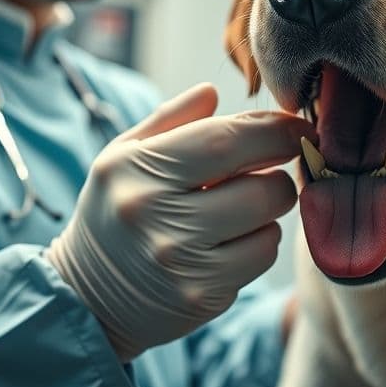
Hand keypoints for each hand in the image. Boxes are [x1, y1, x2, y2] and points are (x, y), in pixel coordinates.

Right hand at [46, 83, 313, 360]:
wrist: (87, 296)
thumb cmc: (117, 210)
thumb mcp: (126, 155)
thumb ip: (171, 118)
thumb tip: (212, 90)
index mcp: (138, 169)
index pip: (227, 140)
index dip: (276, 131)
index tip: (298, 128)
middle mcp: (157, 217)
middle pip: (264, 188)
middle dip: (279, 174)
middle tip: (264, 173)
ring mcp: (181, 262)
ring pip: (270, 223)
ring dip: (268, 210)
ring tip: (239, 208)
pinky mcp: (202, 296)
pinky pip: (262, 256)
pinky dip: (259, 243)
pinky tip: (231, 242)